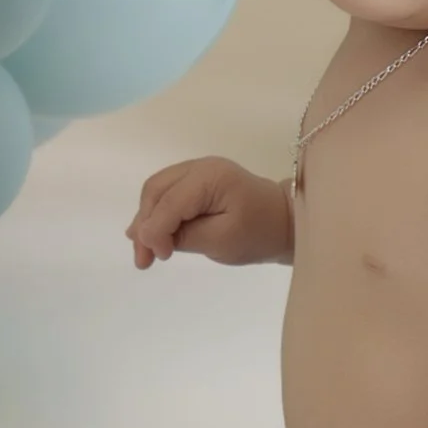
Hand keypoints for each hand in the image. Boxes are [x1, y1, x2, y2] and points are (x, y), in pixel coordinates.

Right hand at [128, 157, 291, 270]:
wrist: (284, 222)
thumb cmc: (258, 233)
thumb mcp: (222, 241)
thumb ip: (183, 236)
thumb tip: (147, 236)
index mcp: (210, 177)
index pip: (170, 201)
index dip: (156, 231)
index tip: (159, 258)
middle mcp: (199, 166)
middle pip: (156, 191)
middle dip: (145, 226)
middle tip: (144, 261)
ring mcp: (197, 171)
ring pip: (157, 191)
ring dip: (147, 221)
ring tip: (144, 253)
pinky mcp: (196, 181)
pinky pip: (167, 193)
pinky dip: (157, 214)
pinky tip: (151, 236)